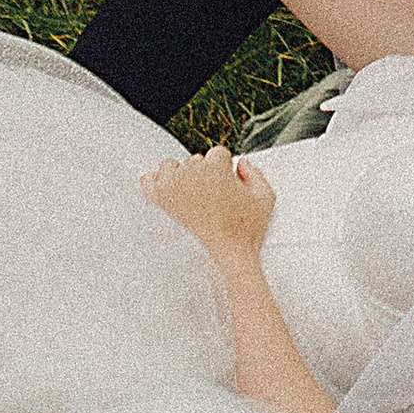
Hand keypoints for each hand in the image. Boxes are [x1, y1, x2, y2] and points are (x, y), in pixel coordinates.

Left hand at [144, 143, 275, 261]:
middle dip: (204, 175)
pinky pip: (148, 181)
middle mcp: (190, 174)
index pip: (218, 153)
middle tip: (212, 197)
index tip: (227, 185)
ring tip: (192, 197)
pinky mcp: (157, 203)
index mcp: (215, 168)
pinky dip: (156, 184)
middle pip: (195, 160)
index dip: (225, 169)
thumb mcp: (265, 198)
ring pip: (171, 166)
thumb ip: (256, 173)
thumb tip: (242, 164)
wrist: (224, 259)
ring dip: (180, 176)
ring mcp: (171, 187)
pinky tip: (170, 195)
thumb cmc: (244, 232)